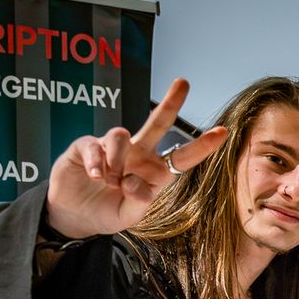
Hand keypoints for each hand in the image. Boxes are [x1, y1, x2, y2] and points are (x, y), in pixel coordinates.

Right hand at [45, 78, 227, 238]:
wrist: (75, 215)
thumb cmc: (108, 212)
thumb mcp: (128, 215)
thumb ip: (137, 201)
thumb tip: (134, 183)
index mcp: (155, 172)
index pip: (182, 157)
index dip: (201, 146)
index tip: (223, 131)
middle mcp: (138, 154)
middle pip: (157, 123)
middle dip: (171, 102)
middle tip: (183, 82)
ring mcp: (113, 147)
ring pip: (121, 135)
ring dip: (117, 162)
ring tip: (109, 183)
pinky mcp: (87, 145)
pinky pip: (95, 144)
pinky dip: (97, 162)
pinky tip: (95, 176)